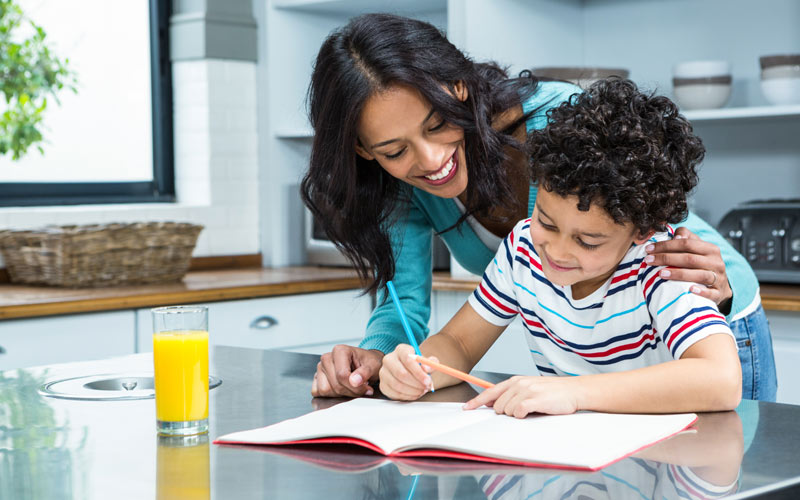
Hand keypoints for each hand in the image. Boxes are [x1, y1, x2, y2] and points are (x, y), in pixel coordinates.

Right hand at [311, 345, 383, 397]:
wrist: (366, 364)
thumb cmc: (368, 363)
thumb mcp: (373, 366)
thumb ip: (364, 373)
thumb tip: (354, 381)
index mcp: (339, 351)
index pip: (342, 375)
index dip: (355, 387)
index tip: (367, 389)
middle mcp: (327, 358)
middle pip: (335, 385)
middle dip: (350, 391)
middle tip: (362, 388)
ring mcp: (320, 368)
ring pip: (325, 390)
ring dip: (341, 394)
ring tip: (352, 387)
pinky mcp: (317, 378)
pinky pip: (318, 392)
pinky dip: (331, 395)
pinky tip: (342, 388)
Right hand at [378, 345, 434, 400]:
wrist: (405, 371)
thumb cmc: (416, 365)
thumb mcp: (425, 361)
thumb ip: (430, 363)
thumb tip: (427, 368)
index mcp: (400, 350)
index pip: (407, 359)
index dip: (418, 371)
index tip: (428, 380)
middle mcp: (389, 359)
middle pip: (401, 373)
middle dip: (416, 383)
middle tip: (426, 387)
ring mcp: (383, 373)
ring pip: (398, 385)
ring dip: (413, 391)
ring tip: (422, 391)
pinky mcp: (383, 385)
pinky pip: (395, 393)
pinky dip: (407, 396)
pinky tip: (415, 394)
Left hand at [462, 376, 578, 417]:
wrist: (574, 390)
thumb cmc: (552, 392)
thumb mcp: (529, 388)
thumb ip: (512, 394)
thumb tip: (494, 405)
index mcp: (515, 381)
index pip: (490, 392)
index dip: (476, 401)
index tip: (466, 408)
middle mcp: (518, 384)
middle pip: (497, 406)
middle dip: (505, 413)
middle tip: (522, 411)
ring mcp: (526, 391)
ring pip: (507, 411)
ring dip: (517, 415)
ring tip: (532, 410)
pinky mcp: (535, 400)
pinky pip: (519, 412)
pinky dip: (523, 416)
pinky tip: (533, 411)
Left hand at [644, 227, 732, 305]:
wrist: (721, 287)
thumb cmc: (703, 265)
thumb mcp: (697, 249)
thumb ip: (687, 239)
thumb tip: (676, 235)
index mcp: (710, 249)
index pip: (687, 243)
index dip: (667, 245)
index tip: (648, 249)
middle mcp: (716, 262)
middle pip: (690, 259)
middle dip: (667, 258)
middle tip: (648, 260)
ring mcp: (718, 278)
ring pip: (700, 275)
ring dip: (679, 274)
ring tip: (661, 273)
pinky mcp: (719, 293)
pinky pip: (711, 293)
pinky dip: (702, 292)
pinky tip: (690, 290)